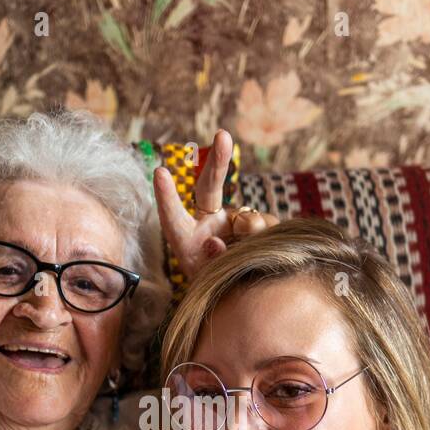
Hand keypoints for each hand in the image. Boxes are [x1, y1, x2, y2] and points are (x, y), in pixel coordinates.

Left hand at [154, 128, 280, 281]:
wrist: (245, 295)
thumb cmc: (216, 291)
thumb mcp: (207, 283)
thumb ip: (209, 263)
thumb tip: (216, 243)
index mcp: (187, 239)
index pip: (174, 218)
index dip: (167, 197)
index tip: (160, 172)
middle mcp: (209, 223)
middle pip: (209, 188)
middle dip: (218, 161)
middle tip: (223, 134)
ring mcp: (235, 221)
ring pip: (250, 219)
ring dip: (252, 237)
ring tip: (248, 258)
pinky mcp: (262, 225)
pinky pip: (268, 226)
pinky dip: (267, 239)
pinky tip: (263, 250)